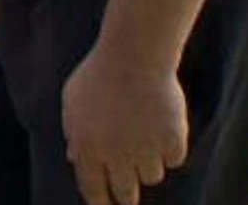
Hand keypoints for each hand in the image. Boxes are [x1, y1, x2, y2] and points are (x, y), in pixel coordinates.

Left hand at [62, 46, 187, 204]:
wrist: (134, 57)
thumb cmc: (99, 74)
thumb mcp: (73, 101)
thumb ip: (74, 132)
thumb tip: (74, 157)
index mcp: (87, 148)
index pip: (93, 190)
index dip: (100, 201)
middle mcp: (116, 156)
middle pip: (126, 194)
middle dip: (127, 192)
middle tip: (130, 185)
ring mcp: (146, 151)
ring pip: (152, 176)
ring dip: (149, 164)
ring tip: (145, 138)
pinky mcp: (172, 141)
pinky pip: (174, 159)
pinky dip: (170, 148)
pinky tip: (163, 127)